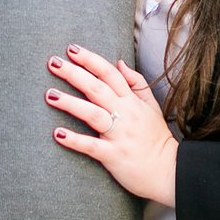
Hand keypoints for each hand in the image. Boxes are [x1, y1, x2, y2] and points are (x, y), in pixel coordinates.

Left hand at [48, 46, 178, 206]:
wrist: (169, 170)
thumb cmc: (156, 138)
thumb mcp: (152, 106)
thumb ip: (137, 84)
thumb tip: (119, 63)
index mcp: (132, 101)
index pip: (110, 73)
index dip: (90, 60)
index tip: (71, 49)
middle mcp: (125, 115)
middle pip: (97, 89)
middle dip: (74, 74)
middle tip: (53, 62)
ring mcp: (118, 135)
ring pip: (93, 114)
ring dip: (70, 103)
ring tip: (50, 95)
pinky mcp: (113, 156)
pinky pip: (91, 146)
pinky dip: (75, 140)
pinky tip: (58, 133)